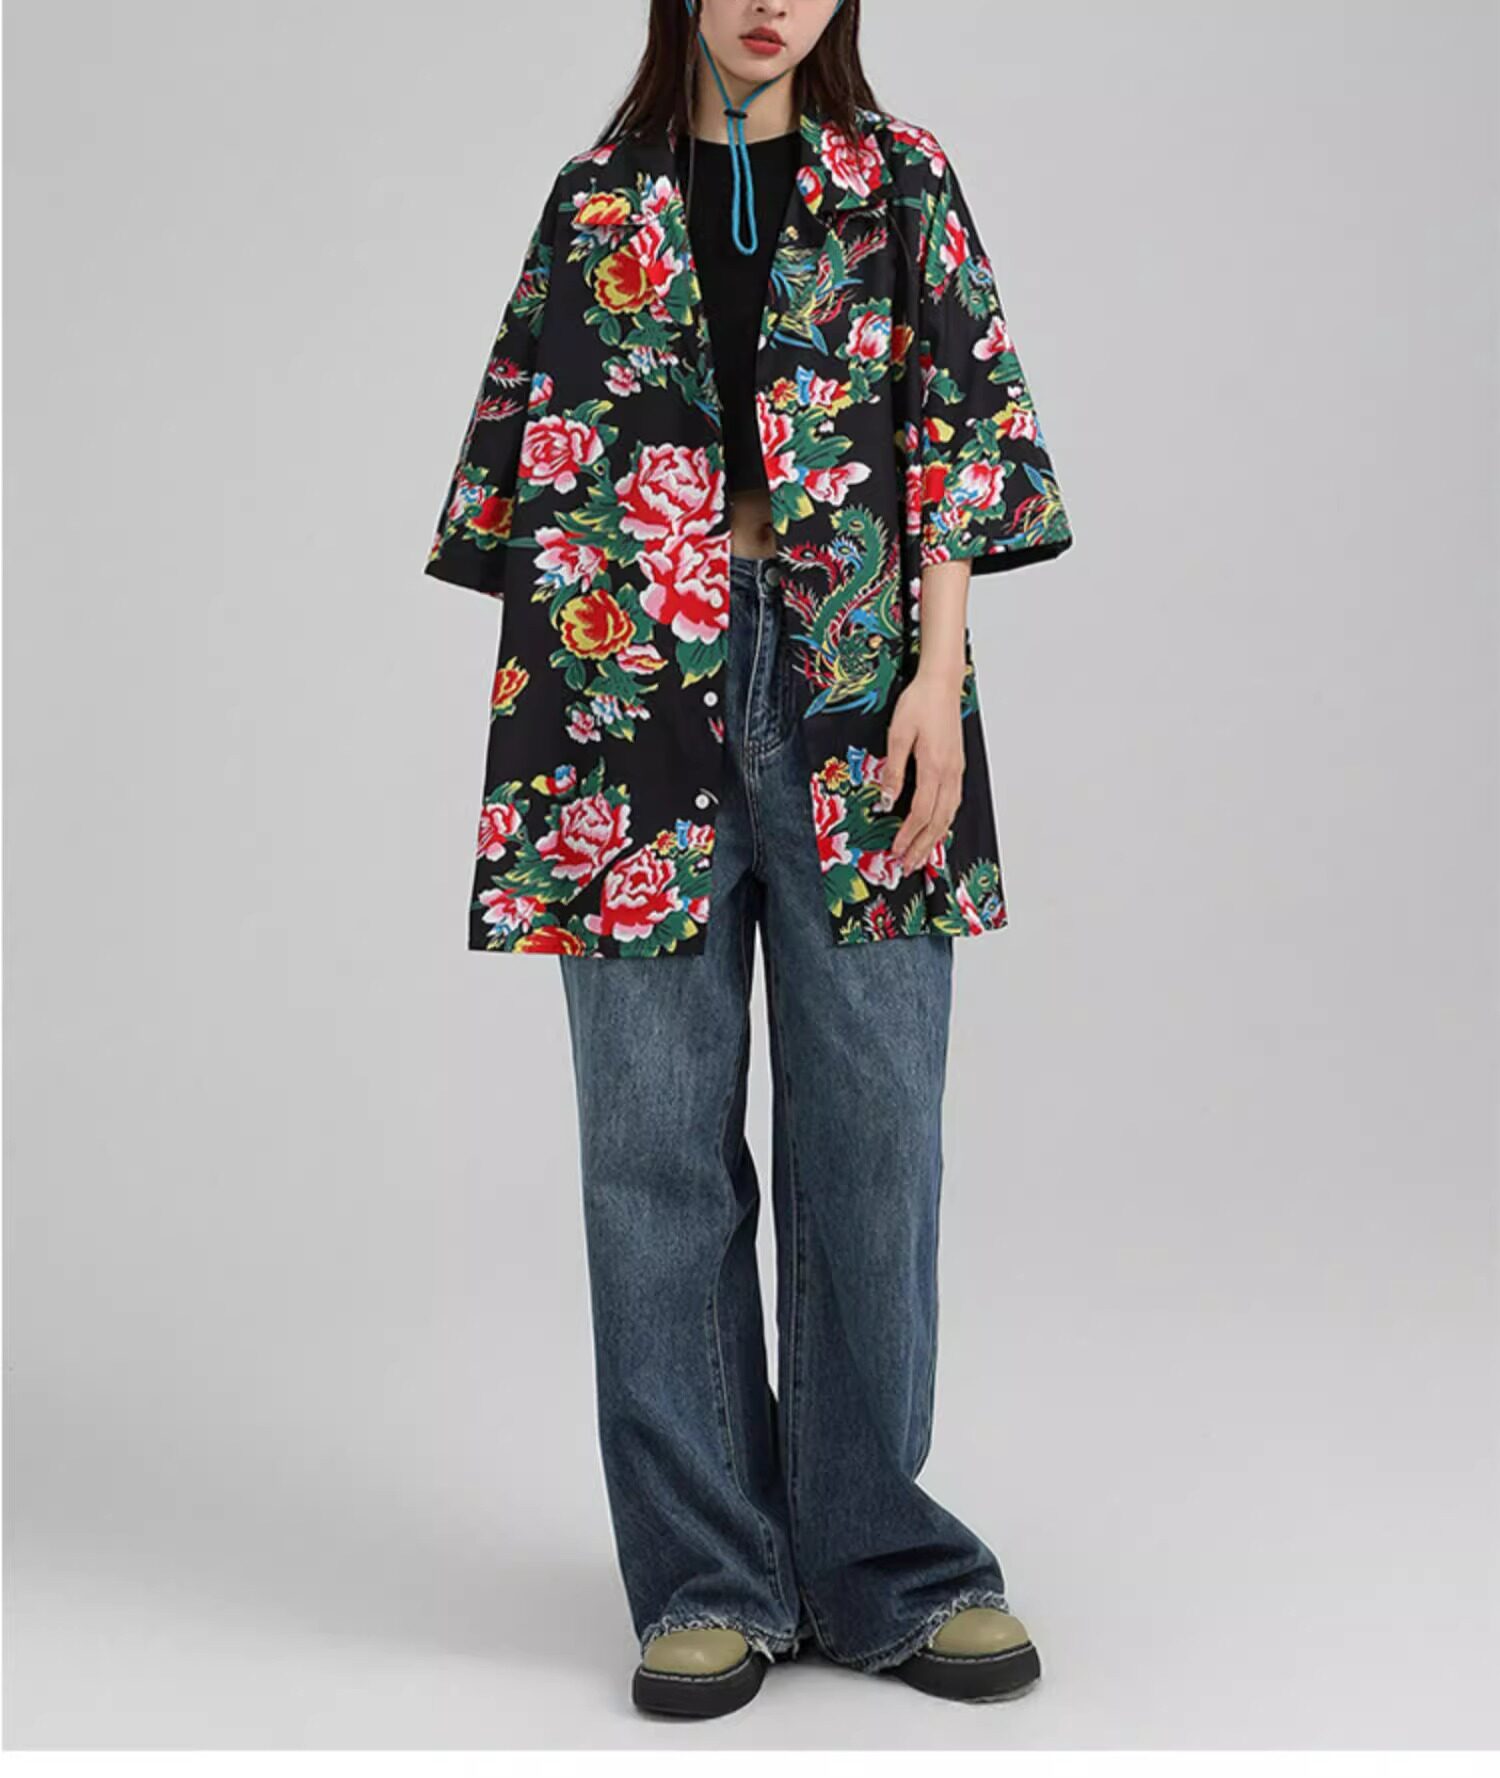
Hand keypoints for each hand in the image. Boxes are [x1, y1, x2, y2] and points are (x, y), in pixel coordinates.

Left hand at [878, 667, 965, 873]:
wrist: (942, 683)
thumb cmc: (919, 703)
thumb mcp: (897, 734)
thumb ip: (893, 770)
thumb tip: (887, 800)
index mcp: (933, 766)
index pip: (920, 812)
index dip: (908, 835)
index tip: (896, 851)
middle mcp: (949, 773)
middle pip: (938, 821)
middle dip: (922, 846)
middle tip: (909, 866)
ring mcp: (956, 771)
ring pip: (949, 814)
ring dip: (935, 838)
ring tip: (922, 856)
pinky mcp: (957, 766)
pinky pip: (953, 802)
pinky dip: (944, 822)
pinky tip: (937, 829)